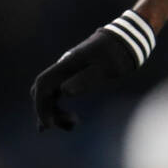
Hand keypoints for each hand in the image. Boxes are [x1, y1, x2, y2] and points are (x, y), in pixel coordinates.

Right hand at [31, 10, 154, 130]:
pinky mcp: (74, 76)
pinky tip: (68, 119)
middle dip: (48, 111)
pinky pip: (59, 94)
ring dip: (56, 111)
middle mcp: (62, 68)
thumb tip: (64, 93)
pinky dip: (59, 107)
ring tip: (74, 123)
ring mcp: (66, 72)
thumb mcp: (105, 69)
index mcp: (66, 65)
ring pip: (50, 94)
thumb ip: (85, 80)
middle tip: (71, 124)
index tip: (49, 125)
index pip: (42, 86)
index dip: (41, 106)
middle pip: (42, 92)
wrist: (126, 41)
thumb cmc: (117, 55)